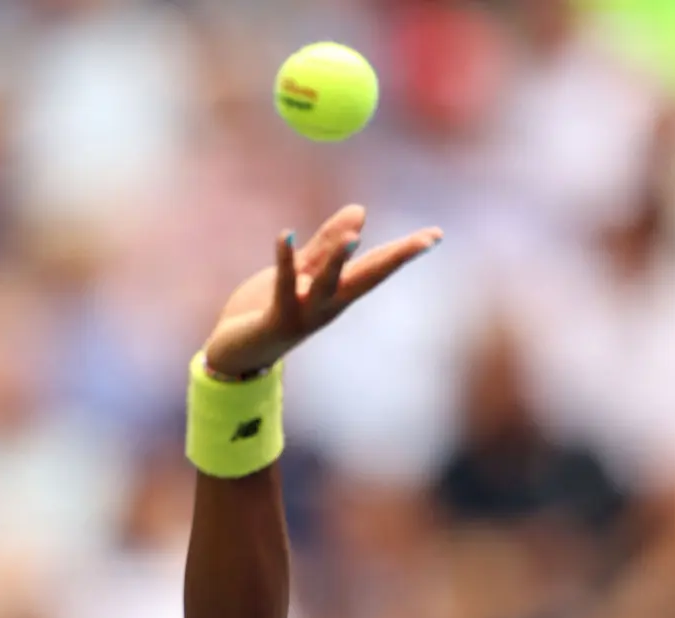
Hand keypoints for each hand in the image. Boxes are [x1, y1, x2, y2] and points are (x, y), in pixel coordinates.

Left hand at [203, 205, 442, 376]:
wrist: (238, 351)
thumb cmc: (272, 309)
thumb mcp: (303, 272)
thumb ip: (327, 244)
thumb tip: (360, 210)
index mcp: (338, 293)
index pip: (377, 267)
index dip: (405, 252)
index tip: (436, 235)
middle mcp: (328, 304)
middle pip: (367, 278)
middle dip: (395, 259)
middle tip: (425, 240)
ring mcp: (305, 312)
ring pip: (327, 284)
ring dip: (339, 262)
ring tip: (353, 237)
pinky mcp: (277, 316)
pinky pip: (283, 285)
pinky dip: (284, 260)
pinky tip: (285, 234)